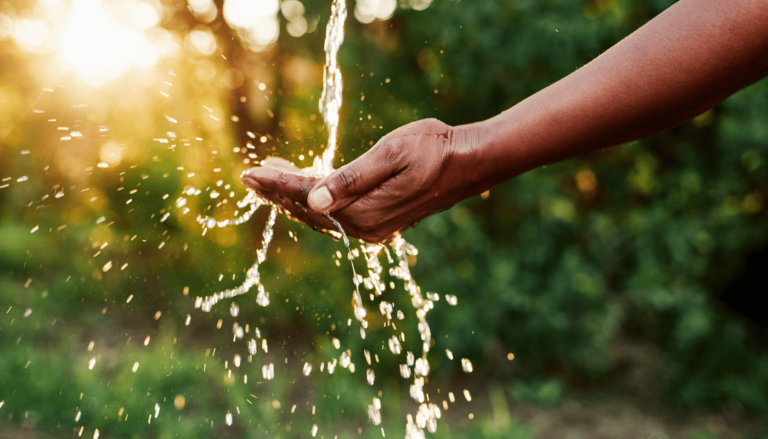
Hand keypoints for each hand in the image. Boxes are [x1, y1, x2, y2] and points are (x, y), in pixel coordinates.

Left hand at [241, 119, 482, 242]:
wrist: (469, 162)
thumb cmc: (433, 148)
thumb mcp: (390, 154)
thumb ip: (351, 178)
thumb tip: (313, 199)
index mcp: (364, 211)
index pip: (306, 197)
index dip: (276, 184)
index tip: (248, 173)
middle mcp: (365, 227)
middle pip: (308, 211)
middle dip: (277, 193)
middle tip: (249, 176)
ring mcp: (373, 228)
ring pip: (320, 215)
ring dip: (292, 197)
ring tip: (270, 178)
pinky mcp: (380, 222)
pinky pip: (336, 216)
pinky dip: (314, 202)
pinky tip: (305, 188)